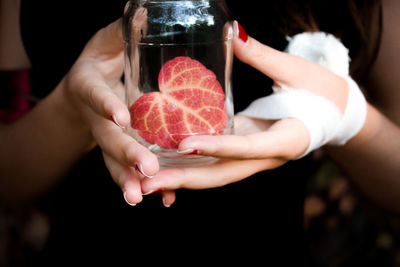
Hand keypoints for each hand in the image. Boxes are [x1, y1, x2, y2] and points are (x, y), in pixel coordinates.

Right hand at [62, 19, 173, 205]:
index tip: (119, 115)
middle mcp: (97, 119)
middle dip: (127, 155)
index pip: (97, 97)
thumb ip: (119, 33)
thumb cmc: (98, 65)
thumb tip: (139, 9)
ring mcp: (108, 138)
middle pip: (109, 139)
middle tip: (147, 170)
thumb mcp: (105, 45)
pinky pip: (132, 170)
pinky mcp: (121, 150)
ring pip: (116, 163)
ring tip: (142, 198)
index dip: (106, 106)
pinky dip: (147, 186)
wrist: (84, 93)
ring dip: (129, 180)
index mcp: (89, 88)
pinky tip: (166, 199)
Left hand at [141, 22, 350, 200]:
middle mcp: (267, 157)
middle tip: (148, 183)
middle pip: (223, 174)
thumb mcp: (297, 71)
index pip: (248, 147)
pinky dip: (190, 167)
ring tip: (145, 182)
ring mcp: (254, 159)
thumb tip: (234, 31)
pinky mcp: (245, 153)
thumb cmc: (323, 90)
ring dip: (182, 179)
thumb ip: (264, 56)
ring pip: (216, 175)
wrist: (337, 113)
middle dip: (186, 180)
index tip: (185, 145)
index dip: (218, 147)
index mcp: (287, 138)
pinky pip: (216, 164)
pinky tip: (162, 166)